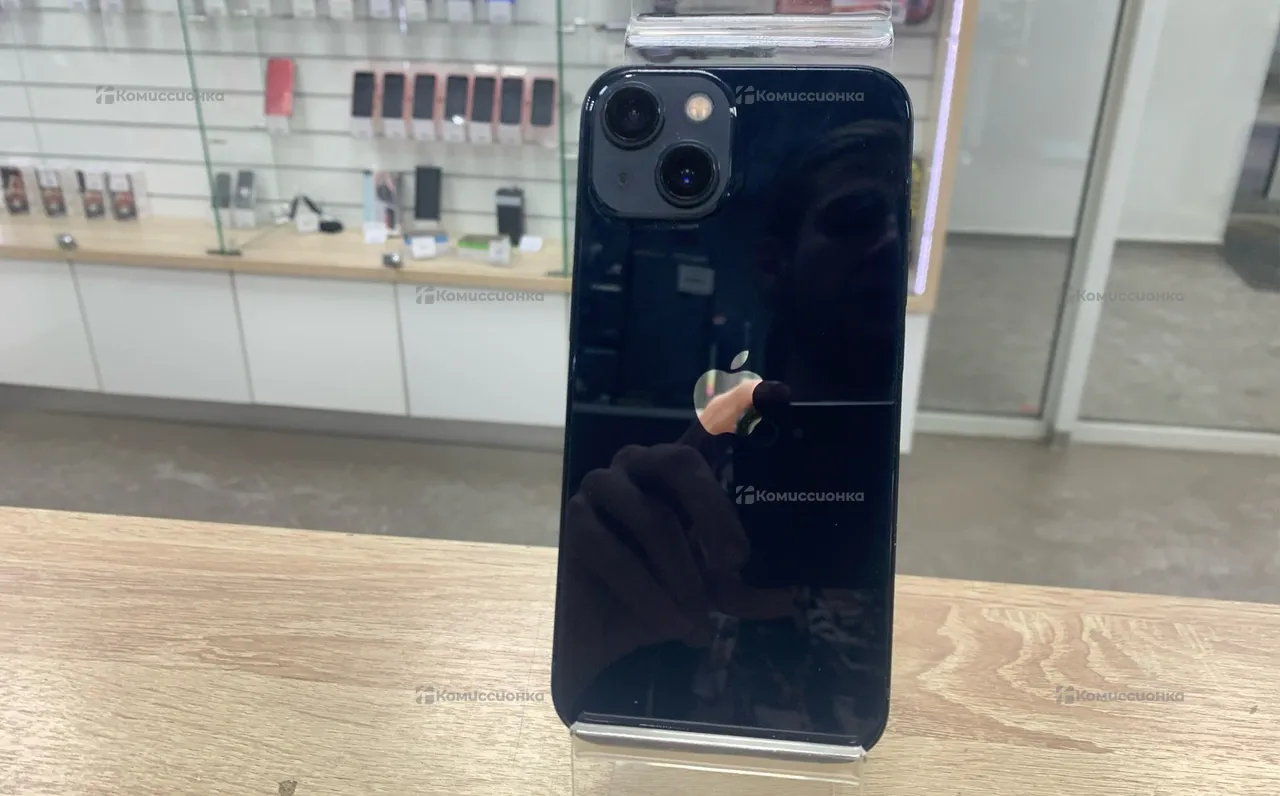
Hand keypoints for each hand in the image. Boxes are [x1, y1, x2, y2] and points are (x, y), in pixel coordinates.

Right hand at [552, 381, 793, 723]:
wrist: (601, 636)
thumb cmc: (657, 597)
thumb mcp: (709, 595)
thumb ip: (741, 591)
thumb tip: (788, 599)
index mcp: (676, 473)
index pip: (706, 427)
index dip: (739, 405)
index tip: (780, 390)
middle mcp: (640, 466)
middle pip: (680, 462)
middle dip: (713, 511)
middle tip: (737, 561)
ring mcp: (603, 487)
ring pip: (653, 519)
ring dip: (681, 575)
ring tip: (699, 621)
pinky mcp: (576, 522)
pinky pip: (617, 556)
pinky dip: (650, 596)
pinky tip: (672, 624)